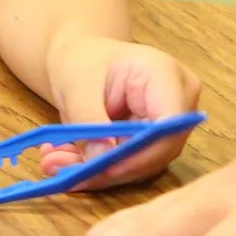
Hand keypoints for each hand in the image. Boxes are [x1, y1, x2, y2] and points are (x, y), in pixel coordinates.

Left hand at [37, 36, 204, 186]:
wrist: (80, 60)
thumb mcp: (76, 84)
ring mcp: (170, 126)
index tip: (103, 168)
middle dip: (111, 168)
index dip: (140, 152)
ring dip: (99, 171)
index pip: (168, 125)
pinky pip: (131, 164)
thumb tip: (100, 161)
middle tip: (68, 174)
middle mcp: (179, 103)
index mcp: (166, 75)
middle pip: (157, 150)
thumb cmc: (81, 60)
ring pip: (142, 163)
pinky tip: (66, 163)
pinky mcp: (155, 143)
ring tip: (56, 165)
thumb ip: (89, 120)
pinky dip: (98, 168)